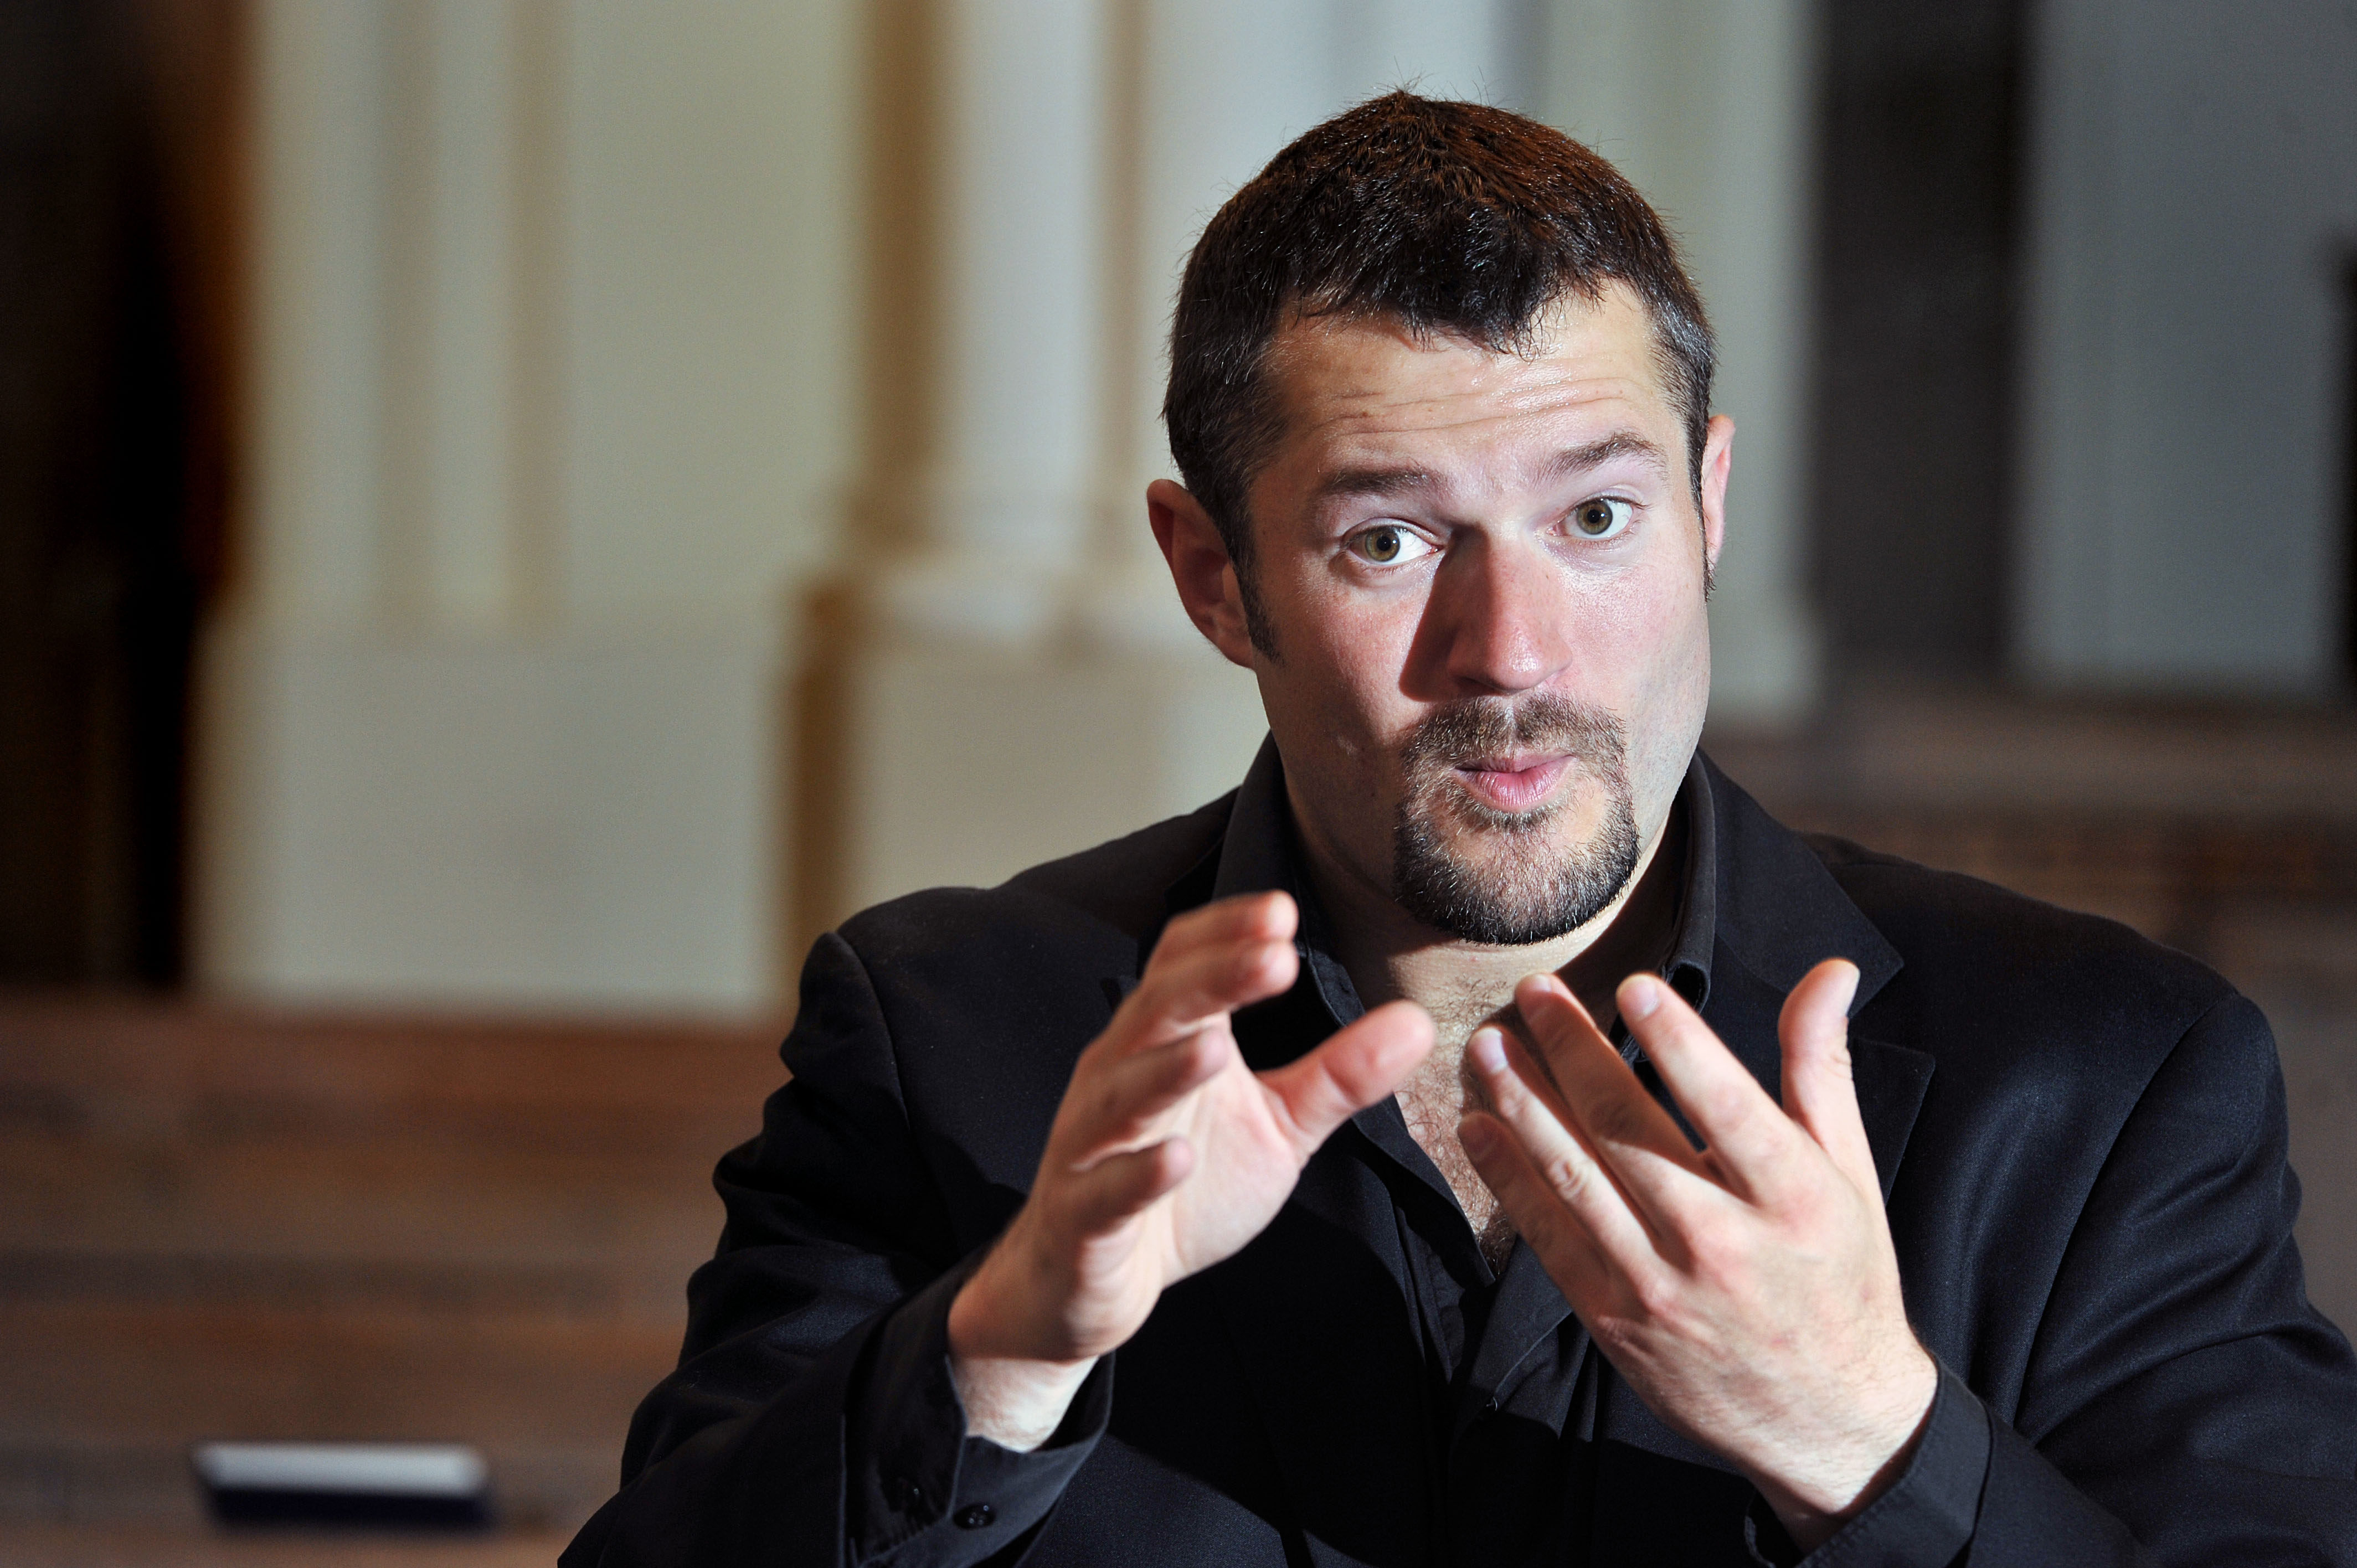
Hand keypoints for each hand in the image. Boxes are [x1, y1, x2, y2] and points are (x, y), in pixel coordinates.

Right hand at [948, 892, 1432, 1446]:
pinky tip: (1178, 1160)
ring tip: (1218, 1049)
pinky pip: (1105, 1190)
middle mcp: (1118, 1076)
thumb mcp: (1278, 1127)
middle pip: (1157, 1012)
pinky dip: (1138, 1174)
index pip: (1180, 966)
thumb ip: (1338, 1075)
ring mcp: (1090, 1145)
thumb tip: (1417, 1020)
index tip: (1282, 913)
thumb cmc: (1188, 1187)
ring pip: (1122, 1095)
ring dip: (1167, 1070)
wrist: (1096, 1279)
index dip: (1223, 935)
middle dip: (1212, 982)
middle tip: (1274, 957)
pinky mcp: (1081, 1217)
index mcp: (1162, 1042)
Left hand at [1456, 960, 1935, 1549]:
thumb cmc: (1842, 1276)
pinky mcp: (1615, 1320)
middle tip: (1534, 992)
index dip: (1676, 1040)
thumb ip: (1820, 1066)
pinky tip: (1479, 1127)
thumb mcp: (1847, 1171)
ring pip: (1575, 1177)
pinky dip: (1508, 1179)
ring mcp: (1660, 1286)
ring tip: (1487, 1045)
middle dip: (1572, 1052)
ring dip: (1521, 1104)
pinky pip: (1549, 1238)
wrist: (1830, 1420)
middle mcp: (1722, 1242)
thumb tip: (1830, 972)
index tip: (1630, 984)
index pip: (1724, 1104)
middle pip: (1629, 1131)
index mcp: (1792, 1197)